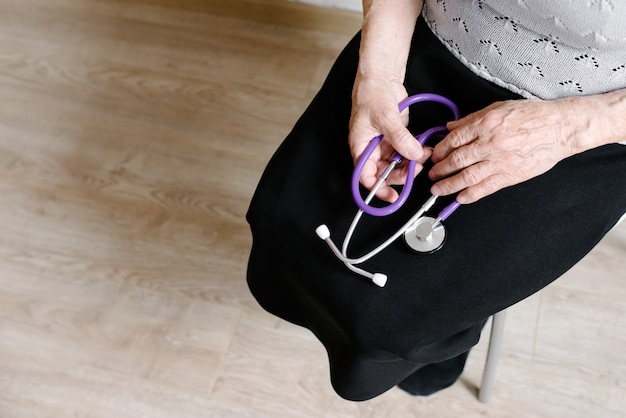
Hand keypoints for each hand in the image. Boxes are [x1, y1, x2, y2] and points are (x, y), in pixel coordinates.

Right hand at [349, 75, 429, 202]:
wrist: (380, 76)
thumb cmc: (371, 94)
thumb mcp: (385, 118)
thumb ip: (401, 139)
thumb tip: (414, 156)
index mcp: (360, 147)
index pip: (366, 176)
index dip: (379, 188)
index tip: (393, 196)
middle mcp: (371, 148)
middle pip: (384, 172)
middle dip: (401, 174)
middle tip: (416, 170)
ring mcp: (384, 143)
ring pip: (397, 163)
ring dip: (411, 163)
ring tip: (424, 156)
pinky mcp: (396, 136)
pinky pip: (405, 150)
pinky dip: (415, 152)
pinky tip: (424, 149)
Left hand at [429, 99, 579, 203]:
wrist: (560, 127)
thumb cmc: (532, 115)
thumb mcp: (498, 108)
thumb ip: (472, 119)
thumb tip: (451, 126)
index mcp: (485, 125)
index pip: (454, 140)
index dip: (440, 150)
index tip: (434, 156)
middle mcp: (489, 144)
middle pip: (456, 160)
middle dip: (440, 169)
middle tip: (432, 174)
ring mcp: (499, 161)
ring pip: (466, 176)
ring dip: (448, 185)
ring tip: (438, 189)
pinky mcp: (510, 175)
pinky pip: (486, 188)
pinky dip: (470, 195)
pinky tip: (460, 198)